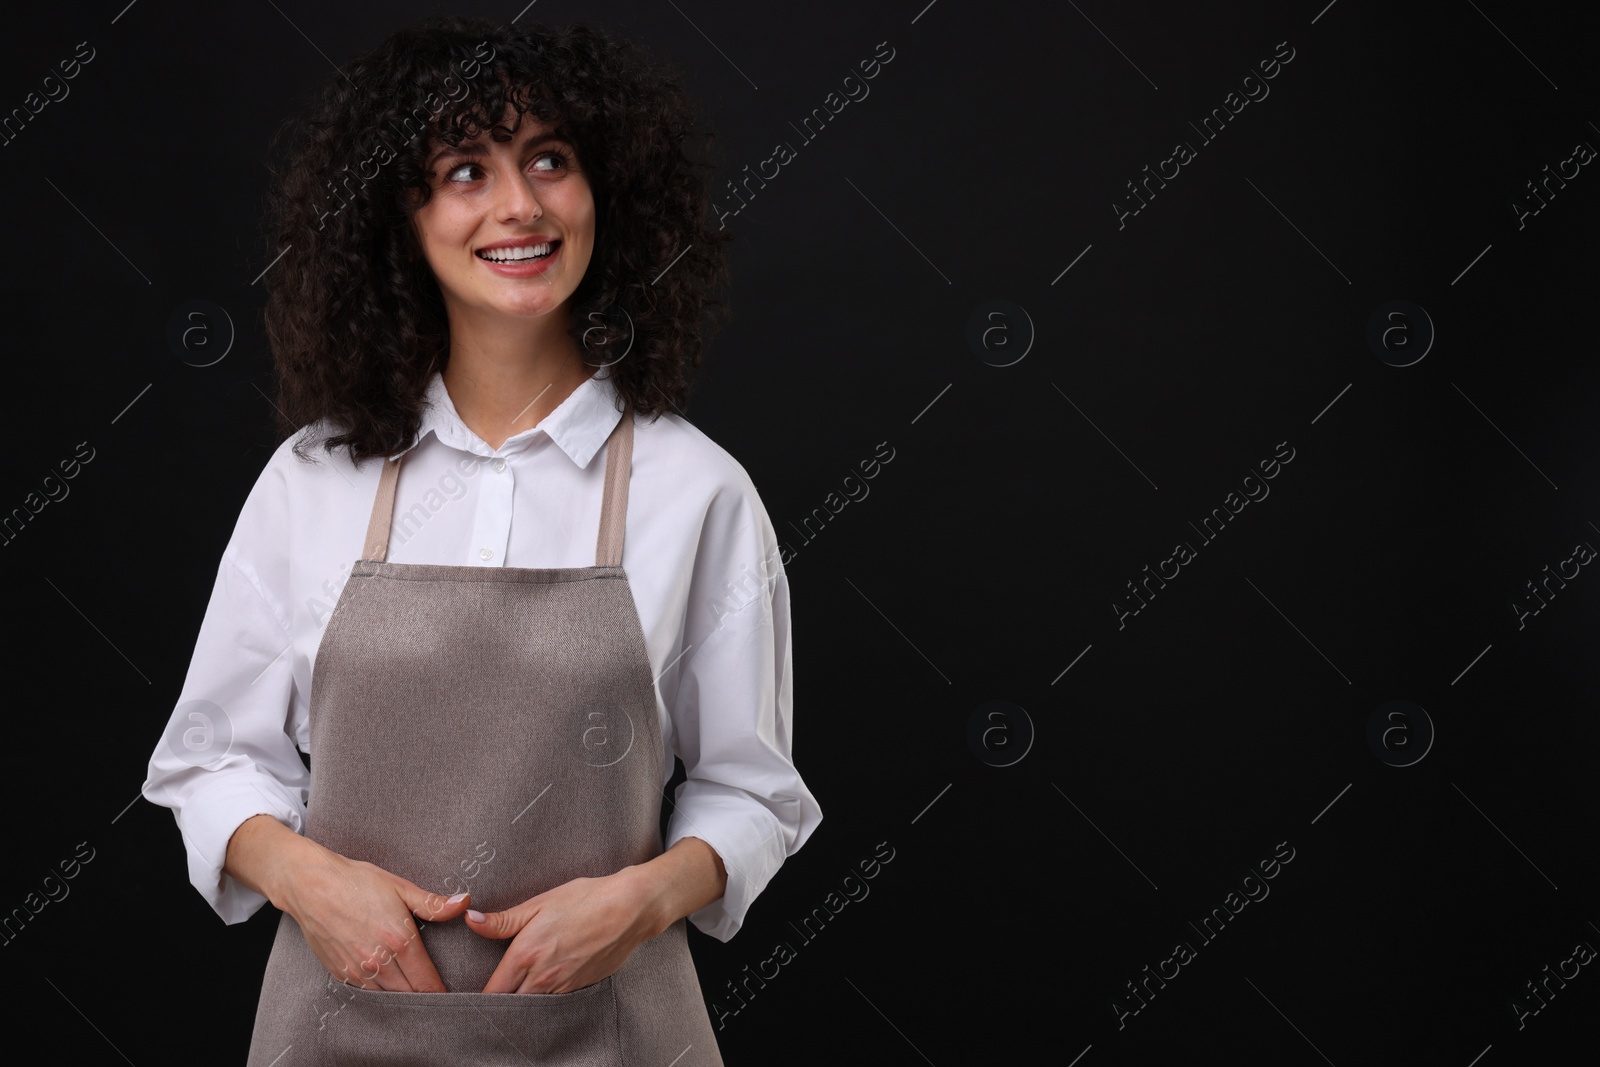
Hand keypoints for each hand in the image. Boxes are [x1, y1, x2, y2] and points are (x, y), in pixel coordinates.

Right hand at [231, 817, 472, 991]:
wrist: (310, 885)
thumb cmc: (357, 881)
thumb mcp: (400, 887)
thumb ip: (433, 903)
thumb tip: (465, 903)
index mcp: (399, 940)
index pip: (428, 982)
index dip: (442, 991)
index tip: (452, 992)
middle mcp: (378, 961)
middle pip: (410, 995)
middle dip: (425, 996)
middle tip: (438, 994)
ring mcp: (357, 970)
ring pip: (388, 998)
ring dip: (403, 997)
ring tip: (416, 992)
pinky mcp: (340, 973)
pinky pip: (367, 994)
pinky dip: (380, 993)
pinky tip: (389, 985)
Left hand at [466, 869, 657, 993]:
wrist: (630, 909)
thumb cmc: (585, 899)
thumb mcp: (540, 903)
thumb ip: (503, 920)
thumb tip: (471, 921)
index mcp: (525, 954)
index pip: (492, 991)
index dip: (480, 996)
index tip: (471, 993)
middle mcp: (542, 977)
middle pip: (510, 1005)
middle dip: (500, 1002)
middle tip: (494, 993)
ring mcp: (563, 986)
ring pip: (532, 1006)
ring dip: (522, 1001)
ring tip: (517, 989)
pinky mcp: (580, 988)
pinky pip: (554, 1001)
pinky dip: (544, 998)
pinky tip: (545, 983)